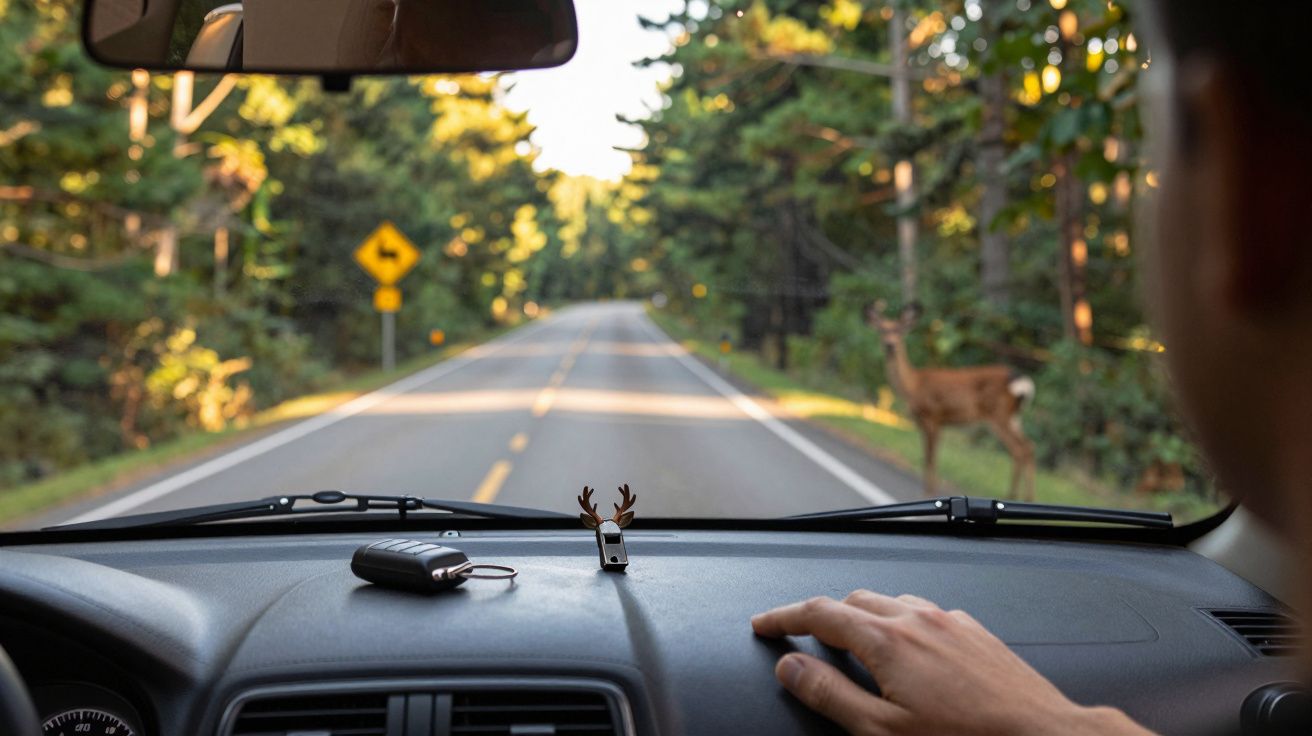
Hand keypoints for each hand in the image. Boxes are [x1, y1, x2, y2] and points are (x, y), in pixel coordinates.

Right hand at [751, 591, 1152, 735]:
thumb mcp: (881, 731)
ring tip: (854, 644)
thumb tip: (790, 667)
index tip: (764, 625)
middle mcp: (918, 619)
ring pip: (893, 602)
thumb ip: (829, 694)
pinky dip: (903, 623)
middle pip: (854, 601)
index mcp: (887, 640)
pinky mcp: (977, 633)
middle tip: (804, 638)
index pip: (819, 613)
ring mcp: (951, 622)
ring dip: (865, 617)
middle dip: (823, 615)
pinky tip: (911, 650)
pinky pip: (928, 613)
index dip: (784, 617)